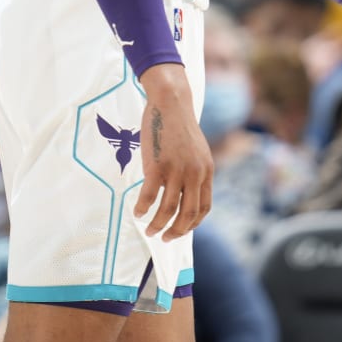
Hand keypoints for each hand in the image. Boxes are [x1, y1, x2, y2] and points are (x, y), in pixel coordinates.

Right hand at [131, 65, 212, 241]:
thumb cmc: (179, 124)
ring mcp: (176, 171)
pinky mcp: (157, 166)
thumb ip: (194, 170)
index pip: (204, 208)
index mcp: (206, 172)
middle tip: (164, 238)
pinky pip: (149, 196)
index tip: (181, 230)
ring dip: (157, 224)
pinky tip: (136, 212)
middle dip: (176, 231)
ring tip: (148, 230)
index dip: (192, 224)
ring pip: (168, 209)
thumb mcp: (197, 150)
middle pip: (188, 214)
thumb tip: (184, 189)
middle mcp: (194, 174)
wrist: (171, 103)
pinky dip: (142, 208)